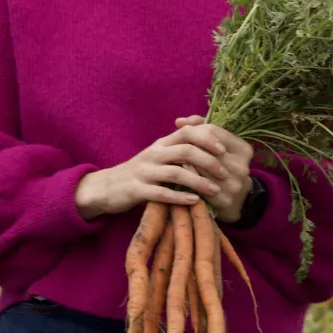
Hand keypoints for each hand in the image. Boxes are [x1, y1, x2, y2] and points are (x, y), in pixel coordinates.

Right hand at [74, 123, 229, 219]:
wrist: (107, 187)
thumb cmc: (141, 171)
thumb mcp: (159, 153)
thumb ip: (179, 145)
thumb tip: (204, 131)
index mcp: (161, 143)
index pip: (187, 132)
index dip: (207, 138)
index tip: (224, 150)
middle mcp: (153, 154)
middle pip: (185, 150)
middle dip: (208, 161)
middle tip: (224, 173)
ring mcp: (144, 172)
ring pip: (176, 172)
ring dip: (199, 181)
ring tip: (215, 191)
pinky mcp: (137, 190)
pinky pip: (161, 193)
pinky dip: (180, 197)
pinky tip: (194, 202)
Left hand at [174, 116, 253, 223]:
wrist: (234, 201)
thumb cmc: (220, 166)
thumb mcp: (217, 146)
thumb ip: (199, 128)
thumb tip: (178, 121)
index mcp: (244, 149)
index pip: (213, 130)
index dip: (195, 130)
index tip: (183, 134)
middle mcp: (243, 166)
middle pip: (206, 149)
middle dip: (188, 148)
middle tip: (174, 149)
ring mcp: (235, 184)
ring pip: (201, 167)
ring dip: (185, 164)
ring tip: (174, 162)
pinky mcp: (225, 200)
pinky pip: (199, 185)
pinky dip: (187, 180)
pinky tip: (179, 178)